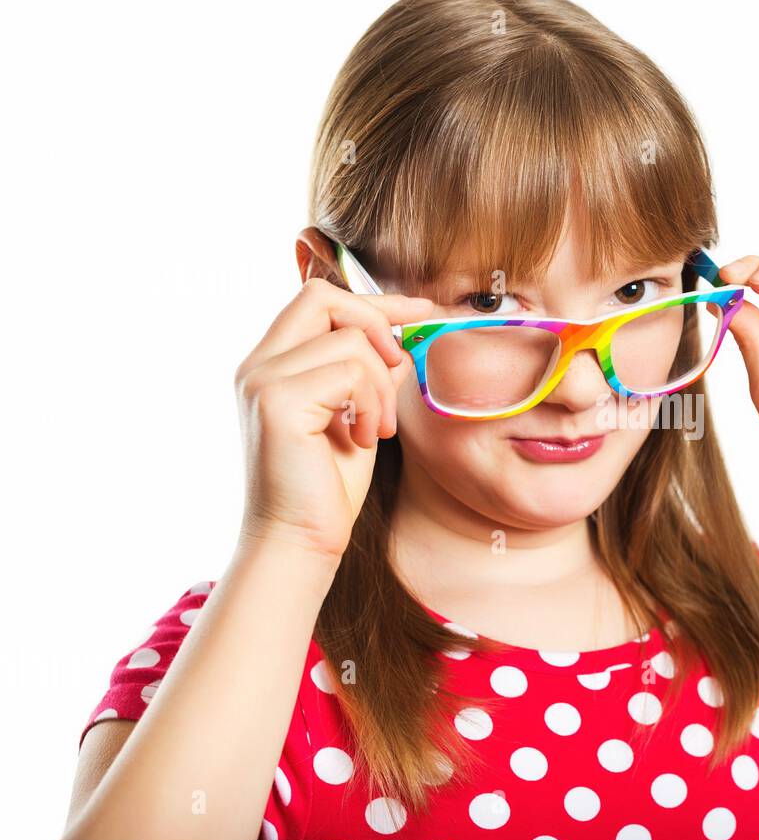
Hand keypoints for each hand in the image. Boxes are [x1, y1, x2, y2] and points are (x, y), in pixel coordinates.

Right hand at [233, 277, 435, 559]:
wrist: (299, 541)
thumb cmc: (327, 486)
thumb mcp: (355, 415)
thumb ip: (365, 373)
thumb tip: (398, 336)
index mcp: (270, 365)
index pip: (318, 300)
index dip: (374, 300)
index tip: (421, 310)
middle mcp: (257, 366)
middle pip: (323, 298)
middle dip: (377, 324)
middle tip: (398, 370)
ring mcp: (263, 381)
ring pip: (350, 341)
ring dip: (382, 386)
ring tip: (376, 430)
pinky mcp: (278, 402)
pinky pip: (351, 372)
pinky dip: (373, 405)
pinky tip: (365, 439)